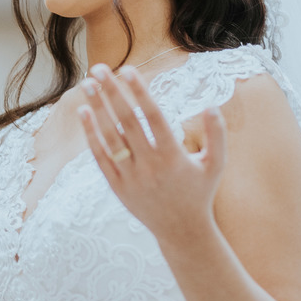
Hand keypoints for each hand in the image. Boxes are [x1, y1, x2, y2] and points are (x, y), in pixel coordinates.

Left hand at [76, 64, 226, 244]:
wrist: (181, 232)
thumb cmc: (199, 192)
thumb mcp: (215, 165)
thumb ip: (217, 135)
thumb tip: (212, 104)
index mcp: (173, 157)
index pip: (153, 117)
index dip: (140, 92)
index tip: (128, 69)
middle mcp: (150, 166)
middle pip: (127, 122)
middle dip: (112, 92)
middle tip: (99, 68)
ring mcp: (130, 177)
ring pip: (109, 137)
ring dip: (97, 108)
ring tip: (87, 84)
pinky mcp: (117, 186)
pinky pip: (100, 156)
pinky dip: (91, 134)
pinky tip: (84, 111)